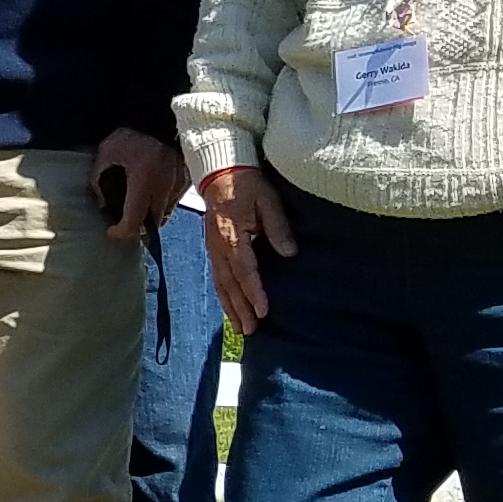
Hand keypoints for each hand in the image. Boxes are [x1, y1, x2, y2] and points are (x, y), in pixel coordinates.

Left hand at [93, 129, 184, 243]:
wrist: (160, 116)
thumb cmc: (133, 132)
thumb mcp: (107, 152)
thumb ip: (98, 178)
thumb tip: (101, 201)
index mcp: (143, 181)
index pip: (133, 222)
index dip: (120, 232)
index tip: (112, 231)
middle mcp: (164, 187)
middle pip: (151, 223)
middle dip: (136, 226)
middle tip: (123, 218)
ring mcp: (177, 185)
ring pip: (165, 214)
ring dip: (150, 214)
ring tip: (137, 204)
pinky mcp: (186, 180)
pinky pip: (174, 200)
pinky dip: (162, 201)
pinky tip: (151, 190)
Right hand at [200, 164, 295, 332]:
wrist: (220, 172)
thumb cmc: (248, 184)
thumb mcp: (268, 200)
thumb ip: (278, 227)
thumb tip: (289, 252)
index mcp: (233, 235)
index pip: (245, 269)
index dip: (254, 292)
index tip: (264, 310)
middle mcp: (219, 247)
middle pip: (230, 284)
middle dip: (240, 308)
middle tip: (251, 330)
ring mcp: (213, 249)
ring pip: (221, 284)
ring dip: (230, 307)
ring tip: (240, 327)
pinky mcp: (213, 248)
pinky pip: (217, 277)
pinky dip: (223, 295)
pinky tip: (229, 307)